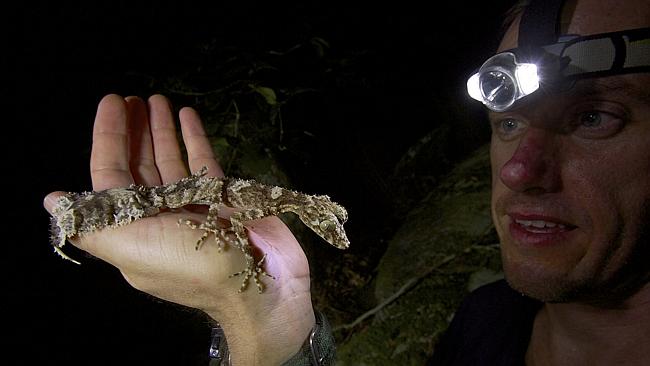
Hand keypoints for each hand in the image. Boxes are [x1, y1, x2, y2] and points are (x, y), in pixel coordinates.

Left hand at [43, 94, 314, 364]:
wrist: (259, 287)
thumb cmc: (191, 266)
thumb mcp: (131, 248)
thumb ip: (92, 222)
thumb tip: (51, 201)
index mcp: (133, 228)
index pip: (112, 176)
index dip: (109, 138)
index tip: (113, 101)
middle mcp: (160, 216)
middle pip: (141, 165)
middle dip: (135, 130)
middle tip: (135, 97)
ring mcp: (194, 207)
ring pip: (172, 161)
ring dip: (162, 129)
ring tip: (159, 99)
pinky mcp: (224, 200)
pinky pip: (205, 163)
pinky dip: (195, 139)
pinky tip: (187, 115)